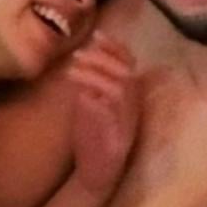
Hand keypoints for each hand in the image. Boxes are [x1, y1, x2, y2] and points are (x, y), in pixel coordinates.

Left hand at [68, 31, 140, 194]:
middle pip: (126, 70)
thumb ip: (91, 80)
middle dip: (103, 56)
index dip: (115, 46)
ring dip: (96, 73)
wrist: (96, 172)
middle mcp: (133, 105)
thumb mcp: (91, 101)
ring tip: (73, 68)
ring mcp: (126, 120)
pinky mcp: (117, 136)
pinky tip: (78, 91)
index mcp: (129, 94)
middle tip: (79, 52)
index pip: (129, 62)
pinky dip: (94, 96)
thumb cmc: (93, 134)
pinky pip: (109, 110)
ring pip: (119, 87)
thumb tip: (83, 53)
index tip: (97, 34)